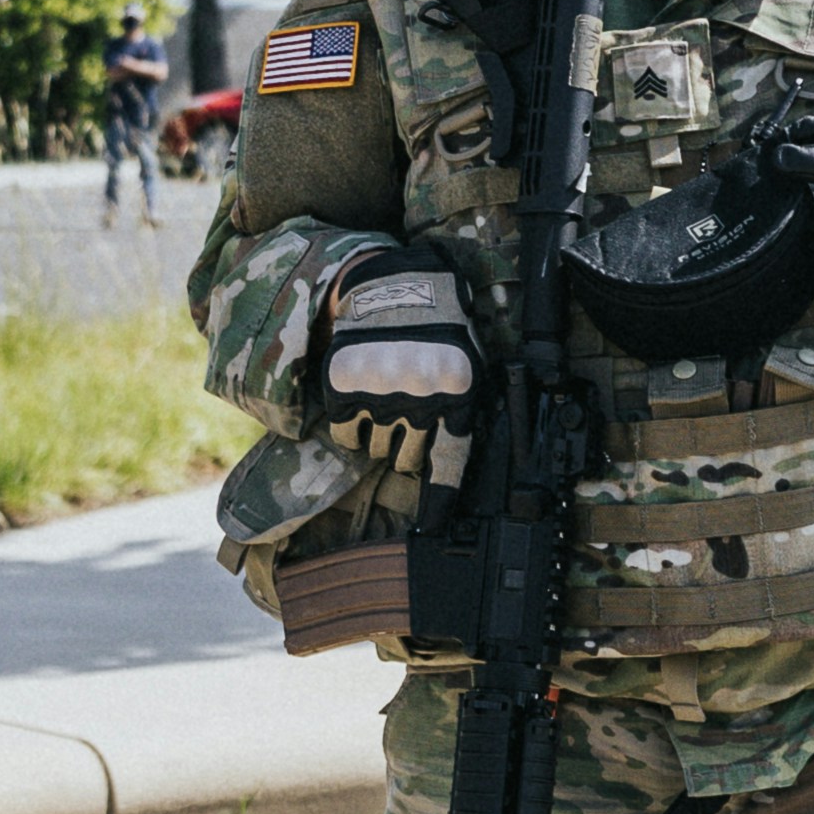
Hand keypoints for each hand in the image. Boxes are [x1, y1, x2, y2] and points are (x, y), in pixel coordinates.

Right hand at [318, 244, 484, 485]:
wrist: (393, 286)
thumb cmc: (438, 332)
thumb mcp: (467, 370)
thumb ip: (461, 417)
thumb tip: (448, 476)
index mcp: (457, 393)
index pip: (449, 463)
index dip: (439, 500)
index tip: (432, 527)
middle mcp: (420, 395)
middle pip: (409, 460)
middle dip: (407, 446)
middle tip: (407, 416)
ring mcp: (380, 392)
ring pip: (376, 451)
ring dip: (380, 435)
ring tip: (386, 398)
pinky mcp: (345, 387)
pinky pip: (347, 437)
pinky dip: (352, 428)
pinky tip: (362, 399)